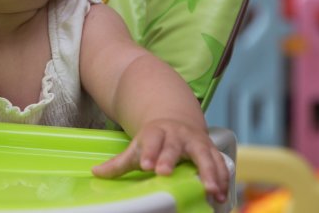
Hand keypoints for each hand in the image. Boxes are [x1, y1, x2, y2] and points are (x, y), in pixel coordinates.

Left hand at [91, 119, 228, 203]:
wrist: (176, 122)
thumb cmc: (154, 140)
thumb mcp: (136, 147)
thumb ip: (118, 163)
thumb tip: (96, 173)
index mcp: (157, 132)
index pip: (151, 140)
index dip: (149, 152)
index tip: (145, 165)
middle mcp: (178, 135)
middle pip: (174, 146)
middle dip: (170, 158)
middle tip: (165, 172)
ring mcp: (197, 142)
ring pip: (204, 155)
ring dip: (209, 172)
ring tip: (210, 190)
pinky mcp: (211, 151)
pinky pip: (219, 164)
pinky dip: (223, 179)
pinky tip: (222, 195)